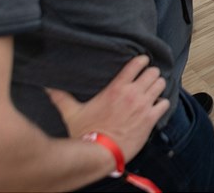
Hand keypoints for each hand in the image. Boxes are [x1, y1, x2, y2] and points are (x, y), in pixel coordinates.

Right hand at [47, 55, 168, 164]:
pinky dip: (162, 104)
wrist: (99, 153)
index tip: (142, 62)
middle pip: (153, 72)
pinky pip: (165, 103)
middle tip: (147, 79)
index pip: (137, 64)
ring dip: (158, 87)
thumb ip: (62, 98)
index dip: (142, 61)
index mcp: (116, 88)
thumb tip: (48, 88)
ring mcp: (143, 105)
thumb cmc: (86, 133)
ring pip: (161, 84)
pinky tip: (156, 107)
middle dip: (151, 74)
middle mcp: (132, 94)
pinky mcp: (151, 118)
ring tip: (153, 91)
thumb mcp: (72, 113)